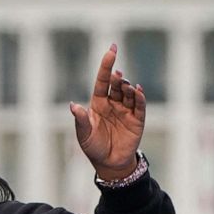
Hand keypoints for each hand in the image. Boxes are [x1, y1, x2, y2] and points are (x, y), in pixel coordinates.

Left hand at [70, 44, 145, 181]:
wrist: (109, 164)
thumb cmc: (93, 147)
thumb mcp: (83, 135)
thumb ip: (80, 120)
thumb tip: (73, 106)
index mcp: (98, 103)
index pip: (103, 80)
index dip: (106, 65)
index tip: (112, 49)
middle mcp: (113, 103)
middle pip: (116, 85)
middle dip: (117, 78)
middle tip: (117, 76)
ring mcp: (126, 110)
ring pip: (129, 93)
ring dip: (128, 87)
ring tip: (126, 86)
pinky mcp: (137, 120)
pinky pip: (140, 106)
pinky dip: (140, 97)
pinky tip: (138, 91)